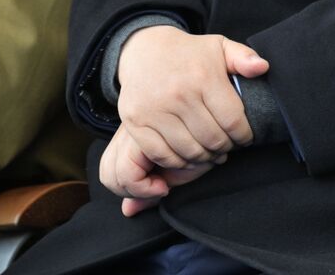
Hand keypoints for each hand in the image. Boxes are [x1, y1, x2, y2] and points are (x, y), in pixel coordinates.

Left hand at [99, 126, 221, 216]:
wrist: (226, 125)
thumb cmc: (205, 145)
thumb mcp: (176, 169)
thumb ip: (150, 186)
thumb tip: (128, 210)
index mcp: (137, 135)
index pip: (109, 169)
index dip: (130, 188)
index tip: (162, 186)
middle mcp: (133, 131)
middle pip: (108, 173)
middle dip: (131, 191)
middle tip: (162, 187)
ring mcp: (137, 131)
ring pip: (115, 174)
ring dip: (141, 189)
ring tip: (168, 183)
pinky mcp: (145, 134)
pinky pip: (128, 171)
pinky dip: (146, 186)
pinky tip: (168, 182)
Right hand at [115, 25, 267, 169]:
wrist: (144, 50)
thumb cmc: (190, 53)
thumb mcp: (220, 46)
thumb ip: (244, 57)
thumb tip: (263, 68)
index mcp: (204, 77)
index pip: (232, 120)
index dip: (243, 135)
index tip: (245, 138)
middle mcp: (179, 95)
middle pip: (211, 138)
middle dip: (225, 148)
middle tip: (228, 148)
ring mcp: (154, 110)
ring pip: (188, 150)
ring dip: (204, 158)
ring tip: (211, 153)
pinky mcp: (136, 123)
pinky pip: (161, 154)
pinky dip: (177, 161)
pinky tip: (188, 156)